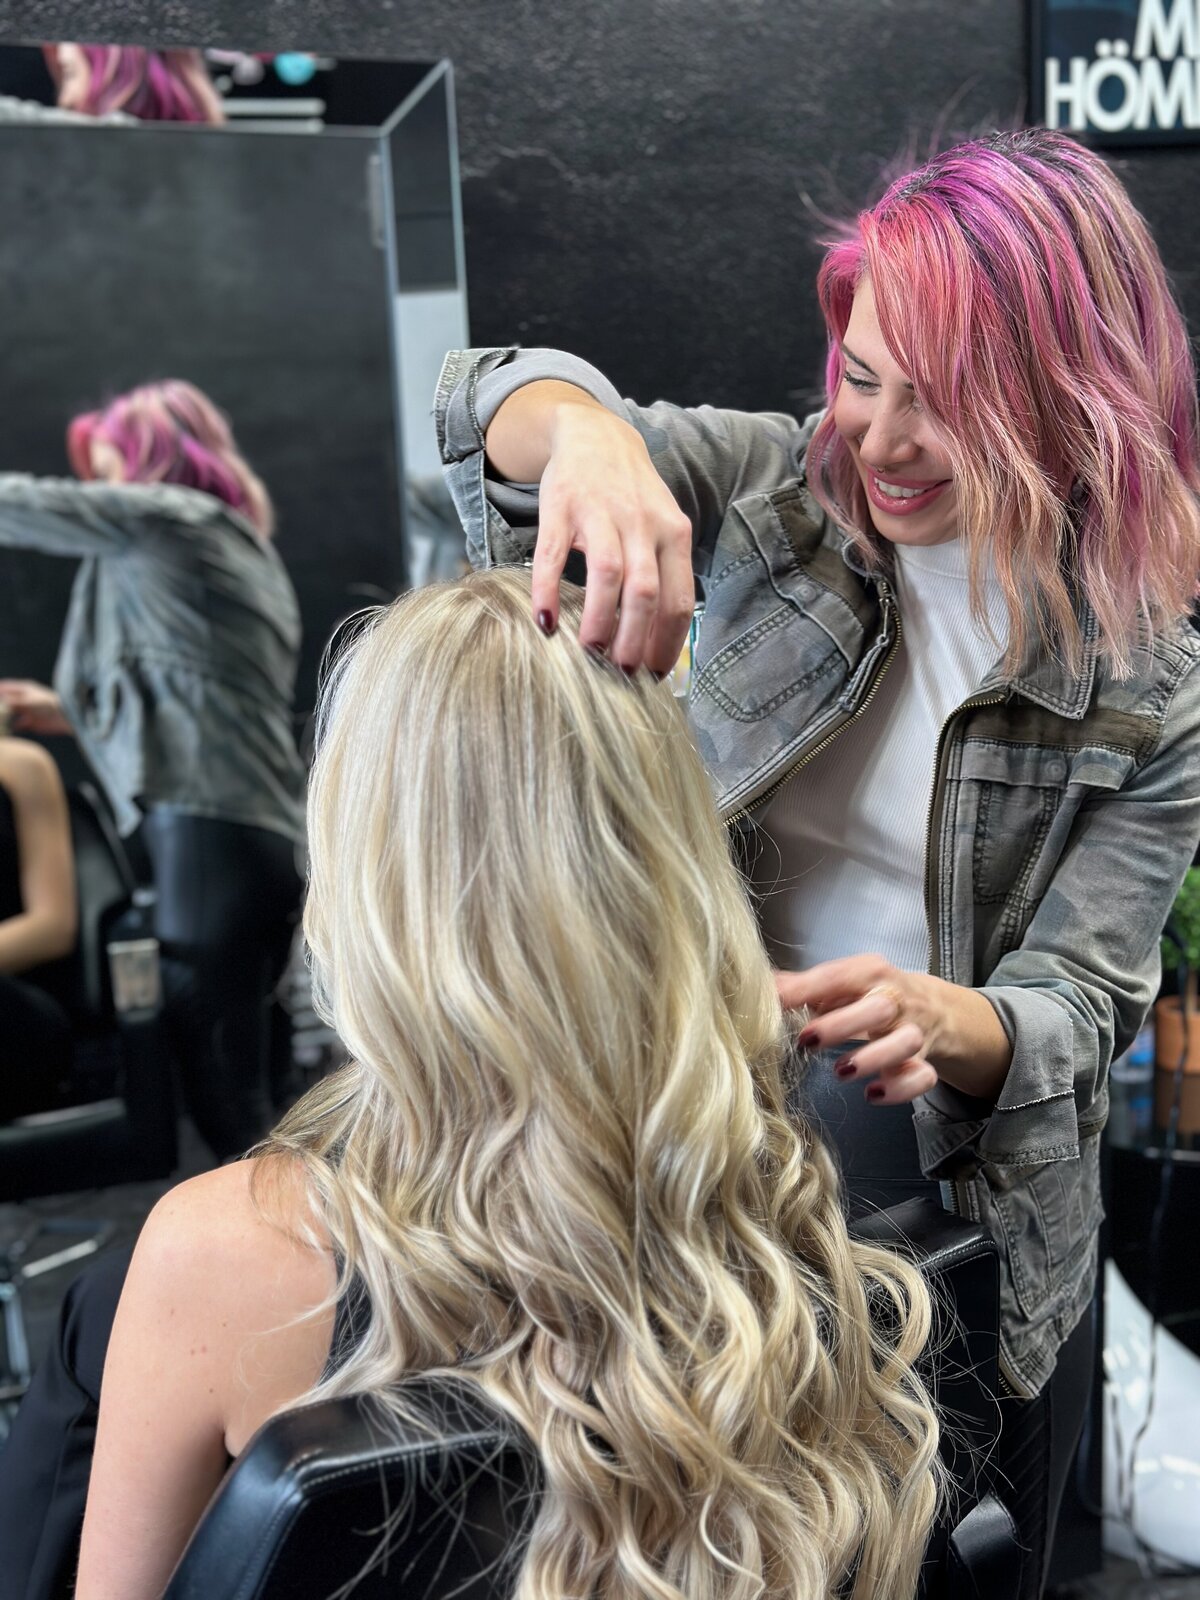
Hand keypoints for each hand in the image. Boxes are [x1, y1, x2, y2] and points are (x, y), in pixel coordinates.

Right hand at [0, 679, 72, 735]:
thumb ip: (13, 701)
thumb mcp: (29, 701)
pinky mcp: (31, 723)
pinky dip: (11, 728)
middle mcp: (24, 699)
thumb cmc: (49, 704)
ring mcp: (27, 711)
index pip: (5, 687)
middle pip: (6, 701)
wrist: (66, 718)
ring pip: (10, 714)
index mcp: (24, 689)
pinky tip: (5, 731)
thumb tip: (2, 701)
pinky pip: (17, 725)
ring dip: (3, 717)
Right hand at [531, 398, 694, 673]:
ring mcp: (602, 513)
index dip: (668, 643)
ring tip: (590, 652)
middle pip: (646, 593)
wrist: (594, 434)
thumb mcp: (662, 526)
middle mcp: (643, 524)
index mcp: (674, 534)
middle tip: (621, 673)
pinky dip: (548, 592)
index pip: (679, 599)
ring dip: (600, 621)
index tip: (654, 674)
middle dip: (634, 641)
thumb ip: (665, 572)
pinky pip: (553, 556)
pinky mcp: (562, 508)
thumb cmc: (631, 495)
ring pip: (609, 575)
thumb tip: (659, 641)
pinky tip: (545, 621)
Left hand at [775, 955, 940, 1105]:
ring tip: (841, 1071)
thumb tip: (757, 984)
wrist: (933, 1008)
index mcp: (870, 974)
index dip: (809, 989)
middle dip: (843, 1025)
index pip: (841, 976)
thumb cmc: (871, 996)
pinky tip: (873, 1094)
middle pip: (879, 1007)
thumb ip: (802, 986)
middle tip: (808, 1041)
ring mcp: (914, 1031)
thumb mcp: (841, 984)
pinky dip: (900, 1088)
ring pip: (906, 1042)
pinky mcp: (925, 1062)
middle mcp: (895, 1000)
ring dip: (873, 1058)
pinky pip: (922, 1076)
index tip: (778, 1002)